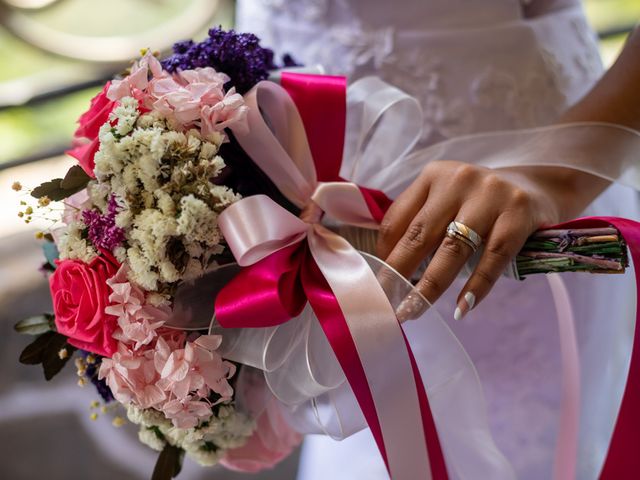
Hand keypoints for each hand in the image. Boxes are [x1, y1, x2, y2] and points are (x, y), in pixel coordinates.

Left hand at [377, 161, 567, 319]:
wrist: (539, 187)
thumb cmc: (480, 203)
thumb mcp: (447, 200)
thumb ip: (420, 222)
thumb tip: (389, 267)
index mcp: (434, 176)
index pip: (398, 219)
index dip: (384, 254)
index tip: (378, 282)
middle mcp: (459, 181)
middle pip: (420, 235)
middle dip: (399, 273)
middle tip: (386, 303)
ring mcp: (491, 196)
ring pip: (453, 249)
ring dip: (430, 286)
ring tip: (414, 311)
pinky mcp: (519, 214)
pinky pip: (493, 258)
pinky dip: (476, 286)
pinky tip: (462, 308)